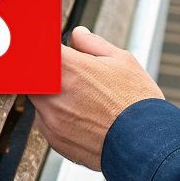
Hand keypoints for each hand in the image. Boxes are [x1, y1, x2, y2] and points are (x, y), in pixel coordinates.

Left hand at [27, 26, 163, 169]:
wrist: (147, 146)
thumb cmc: (137, 103)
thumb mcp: (122, 61)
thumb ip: (92, 44)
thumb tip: (77, 34)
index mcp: (68, 67)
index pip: (37, 48)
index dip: (42, 47)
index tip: (46, 49)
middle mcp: (54, 92)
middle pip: (33, 74)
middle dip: (46, 72)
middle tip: (69, 77)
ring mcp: (51, 117)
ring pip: (39, 99)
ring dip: (52, 96)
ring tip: (83, 101)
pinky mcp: (53, 138)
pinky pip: (46, 121)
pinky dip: (58, 118)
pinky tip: (83, 120)